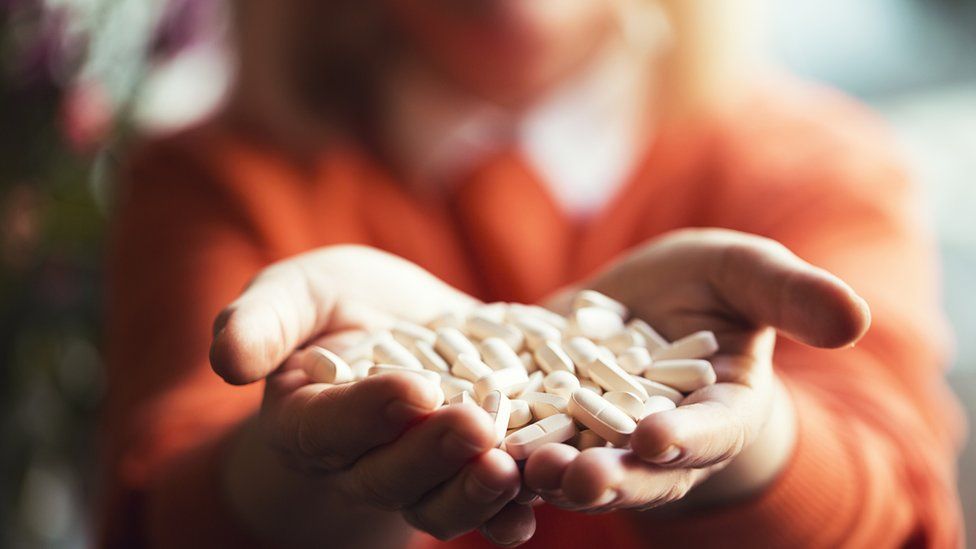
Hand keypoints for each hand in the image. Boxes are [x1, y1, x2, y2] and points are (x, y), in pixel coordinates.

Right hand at [211, 246, 534, 546]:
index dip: (367, 414)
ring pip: (441, 501)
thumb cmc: (334, 306)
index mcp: (308, 420)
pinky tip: (544, 496)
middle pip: (391, 473)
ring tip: (515, 471)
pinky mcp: (469, 468)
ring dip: (478, 493)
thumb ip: (262, 321)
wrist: (396, 327)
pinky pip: (488, 502)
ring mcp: (419, 472)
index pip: (329, 426)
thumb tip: (227, 360)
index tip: (410, 389)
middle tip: (473, 428)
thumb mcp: (296, 293)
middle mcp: (361, 460)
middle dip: (432, 454)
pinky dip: (514, 508)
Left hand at [523, 229, 869, 513]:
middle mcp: (657, 444)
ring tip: (518, 470)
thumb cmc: (707, 289)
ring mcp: (596, 440)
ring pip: (573, 468)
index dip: (685, 437)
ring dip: (547, 477)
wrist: (642, 307)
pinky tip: (467, 446)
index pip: (707, 432)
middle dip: (609, 476)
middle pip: (636, 471)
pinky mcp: (542, 424)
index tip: (657, 435)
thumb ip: (789, 295)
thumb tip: (856, 317)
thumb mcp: (744, 274)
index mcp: (717, 413)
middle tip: (578, 477)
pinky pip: (522, 446)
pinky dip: (499, 452)